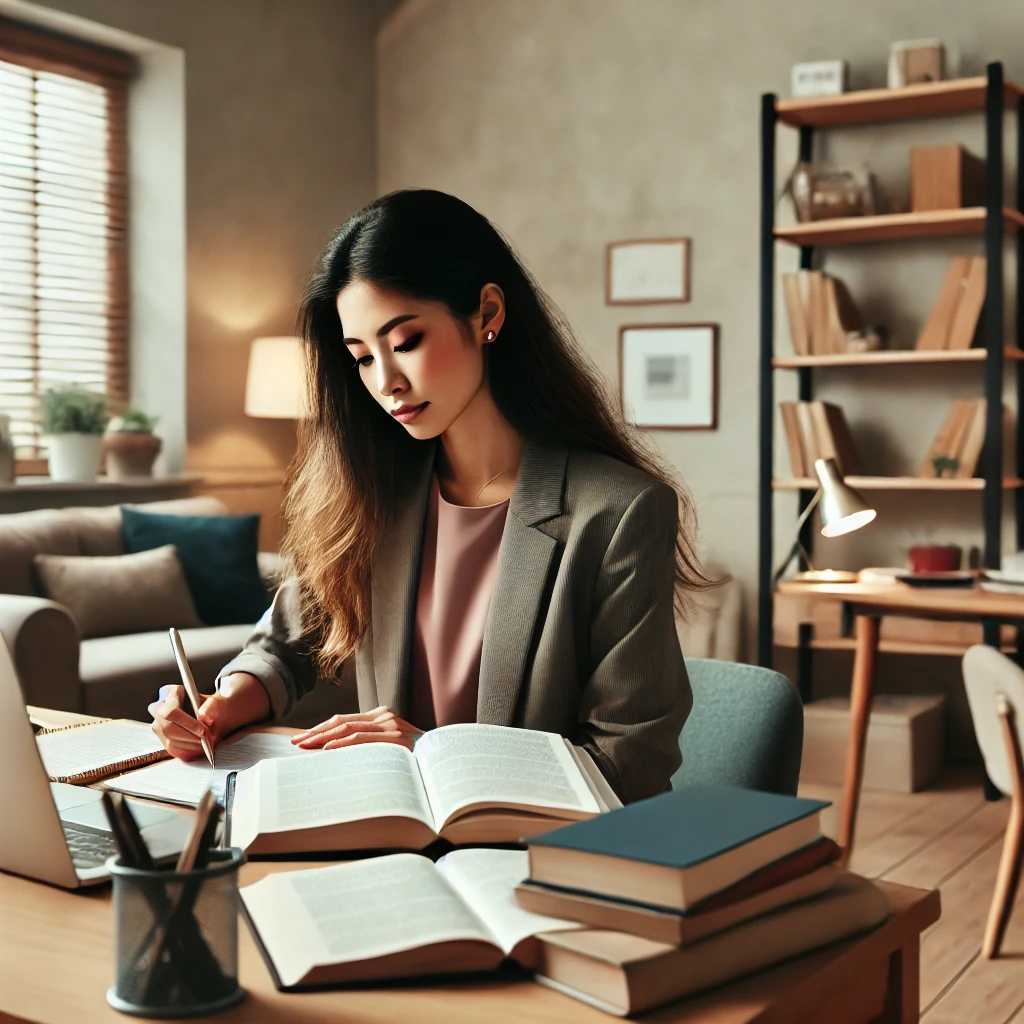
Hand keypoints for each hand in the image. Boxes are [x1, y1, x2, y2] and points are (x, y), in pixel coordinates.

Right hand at [149, 672, 269, 760]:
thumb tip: (206, 716)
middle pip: (167, 728)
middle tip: (209, 740)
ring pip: (170, 741)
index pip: (169, 709)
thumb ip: (215, 706)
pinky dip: (189, 752)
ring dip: (191, 745)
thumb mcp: (223, 702)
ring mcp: (159, 727)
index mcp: (171, 693)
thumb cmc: (220, 706)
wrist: (219, 715)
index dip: (186, 722)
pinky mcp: (165, 741)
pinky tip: (202, 749)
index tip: (204, 730)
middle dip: (190, 736)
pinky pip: (173, 752)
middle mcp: (159, 709)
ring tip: (208, 743)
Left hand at [291, 706, 421, 750]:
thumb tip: (332, 755)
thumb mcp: (388, 747)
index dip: (320, 729)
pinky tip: (328, 750)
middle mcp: (385, 716)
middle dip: (316, 732)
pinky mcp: (395, 736)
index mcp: (381, 716)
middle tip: (296, 742)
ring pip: (348, 728)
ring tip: (306, 746)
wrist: (441, 761)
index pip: (343, 720)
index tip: (302, 739)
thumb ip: (367, 745)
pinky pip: (362, 738)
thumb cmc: (413, 759)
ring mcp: (390, 725)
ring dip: (323, 738)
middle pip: (341, 722)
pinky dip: (342, 743)